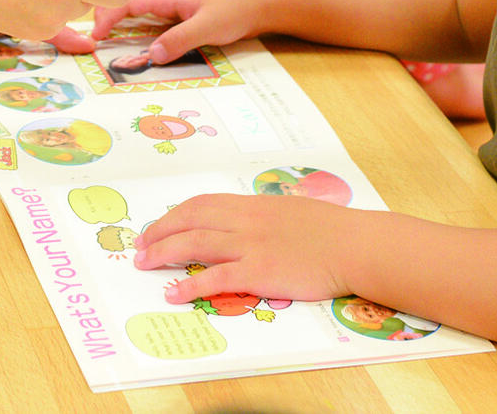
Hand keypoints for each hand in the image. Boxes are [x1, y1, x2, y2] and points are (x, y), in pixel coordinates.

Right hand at [89, 0, 276, 63]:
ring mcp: (170, 1)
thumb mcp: (208, 27)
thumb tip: (150, 56)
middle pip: (125, 1)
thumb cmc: (237, 8)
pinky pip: (149, 17)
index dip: (106, 15)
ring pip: (135, 9)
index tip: (95, 37)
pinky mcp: (178, 11)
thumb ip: (179, 41)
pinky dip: (135, 27)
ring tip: (105, 43)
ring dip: (119, 22)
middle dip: (105, 17)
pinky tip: (133, 41)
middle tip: (93, 42)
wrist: (263, 1)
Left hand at [135, 193, 352, 303]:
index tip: (159, 225)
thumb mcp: (291, 211)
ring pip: (195, 243)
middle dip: (160, 231)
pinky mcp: (259, 272)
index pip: (203, 203)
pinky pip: (215, 277)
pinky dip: (190, 284)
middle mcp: (246, 220)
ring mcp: (251, 245)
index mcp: (254, 204)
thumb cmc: (332, 230)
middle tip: (141, 245)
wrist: (354, 245)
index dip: (175, 214)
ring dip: (164, 252)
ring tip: (144, 263)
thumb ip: (266, 216)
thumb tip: (249, 222)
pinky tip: (174, 292)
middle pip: (190, 219)